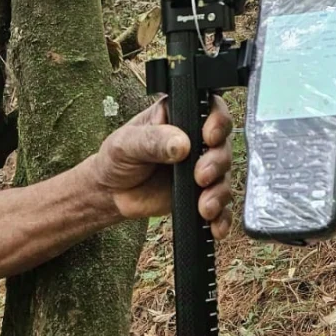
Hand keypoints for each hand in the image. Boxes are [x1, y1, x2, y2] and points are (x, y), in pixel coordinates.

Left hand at [93, 96, 234, 237]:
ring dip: (219, 192)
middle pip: (223, 145)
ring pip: (224, 176)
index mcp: (179, 117)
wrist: (111, 193)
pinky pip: (220, 205)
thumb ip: (153, 140)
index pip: (211, 110)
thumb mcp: (127, 143)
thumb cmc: (117, 159)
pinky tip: (215, 226)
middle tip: (200, 176)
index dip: (218, 122)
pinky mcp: (200, 194)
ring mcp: (200, 167)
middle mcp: (195, 140)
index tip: (209, 138)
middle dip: (217, 162)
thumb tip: (181, 143)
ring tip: (204, 206)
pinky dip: (222, 217)